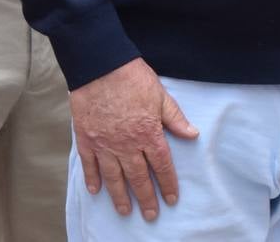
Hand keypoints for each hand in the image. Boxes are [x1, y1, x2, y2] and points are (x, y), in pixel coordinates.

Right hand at [69, 58, 198, 220]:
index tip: (171, 198)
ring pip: (114, 177)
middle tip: (150, 215)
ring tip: (125, 211)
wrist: (99, 65)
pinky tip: (95, 191)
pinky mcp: (87, 139)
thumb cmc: (131, 77)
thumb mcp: (160, 95)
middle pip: (138, 177)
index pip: (161, 165)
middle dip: (146, 198)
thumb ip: (175, 118)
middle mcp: (127, 144)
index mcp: (148, 133)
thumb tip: (192, 134)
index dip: (167, 183)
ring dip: (120, 196)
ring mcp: (105, 144)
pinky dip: (92, 179)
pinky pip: (90, 165)